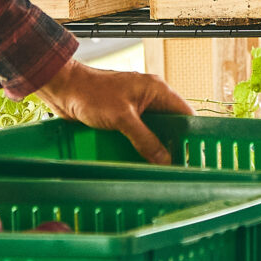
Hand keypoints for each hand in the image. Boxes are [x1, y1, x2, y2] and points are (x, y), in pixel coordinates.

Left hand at [35, 58, 191, 163]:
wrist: (64, 88)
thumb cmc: (92, 94)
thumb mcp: (122, 118)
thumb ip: (145, 139)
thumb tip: (166, 160)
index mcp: (157, 90)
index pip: (185, 113)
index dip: (192, 134)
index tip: (195, 156)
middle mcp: (150, 99)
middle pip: (171, 126)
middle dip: (173, 146)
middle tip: (179, 169)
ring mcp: (136, 109)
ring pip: (154, 133)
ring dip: (155, 149)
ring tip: (162, 171)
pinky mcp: (123, 118)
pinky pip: (139, 136)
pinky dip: (140, 148)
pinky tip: (141, 164)